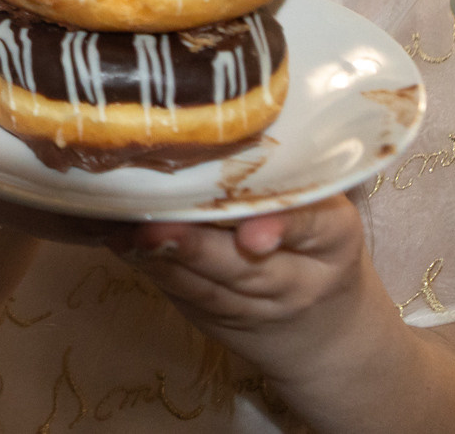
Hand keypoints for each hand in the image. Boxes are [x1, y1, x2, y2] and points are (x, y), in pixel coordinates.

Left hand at [107, 195, 371, 359]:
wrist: (325, 329)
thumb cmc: (313, 240)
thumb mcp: (321, 208)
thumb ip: (279, 179)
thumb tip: (217, 126)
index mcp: (333, 235)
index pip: (313, 227)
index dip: (281, 227)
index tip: (252, 237)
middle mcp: (298, 279)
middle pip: (247, 266)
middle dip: (199, 248)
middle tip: (159, 228)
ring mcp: (254, 306)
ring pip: (209, 288)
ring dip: (164, 262)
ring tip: (130, 236)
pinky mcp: (216, 319)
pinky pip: (183, 294)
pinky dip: (150, 269)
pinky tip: (120, 244)